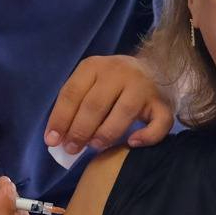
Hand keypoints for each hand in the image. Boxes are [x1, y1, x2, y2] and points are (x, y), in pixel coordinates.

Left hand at [44, 55, 173, 154]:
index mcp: (94, 66)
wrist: (153, 68)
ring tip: (95, 147)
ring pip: (124, 112)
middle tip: (72, 149)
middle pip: (95, 104)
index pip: (72, 93)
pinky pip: (159, 123)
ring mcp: (143, 87)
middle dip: (79, 130)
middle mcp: (119, 72)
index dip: (60, 118)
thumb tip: (57, 139)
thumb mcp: (89, 83)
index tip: (52, 141)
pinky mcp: (163, 103)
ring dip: (106, 133)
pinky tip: (132, 143)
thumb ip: (74, 106)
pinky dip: (146, 136)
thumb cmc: (112, 83)